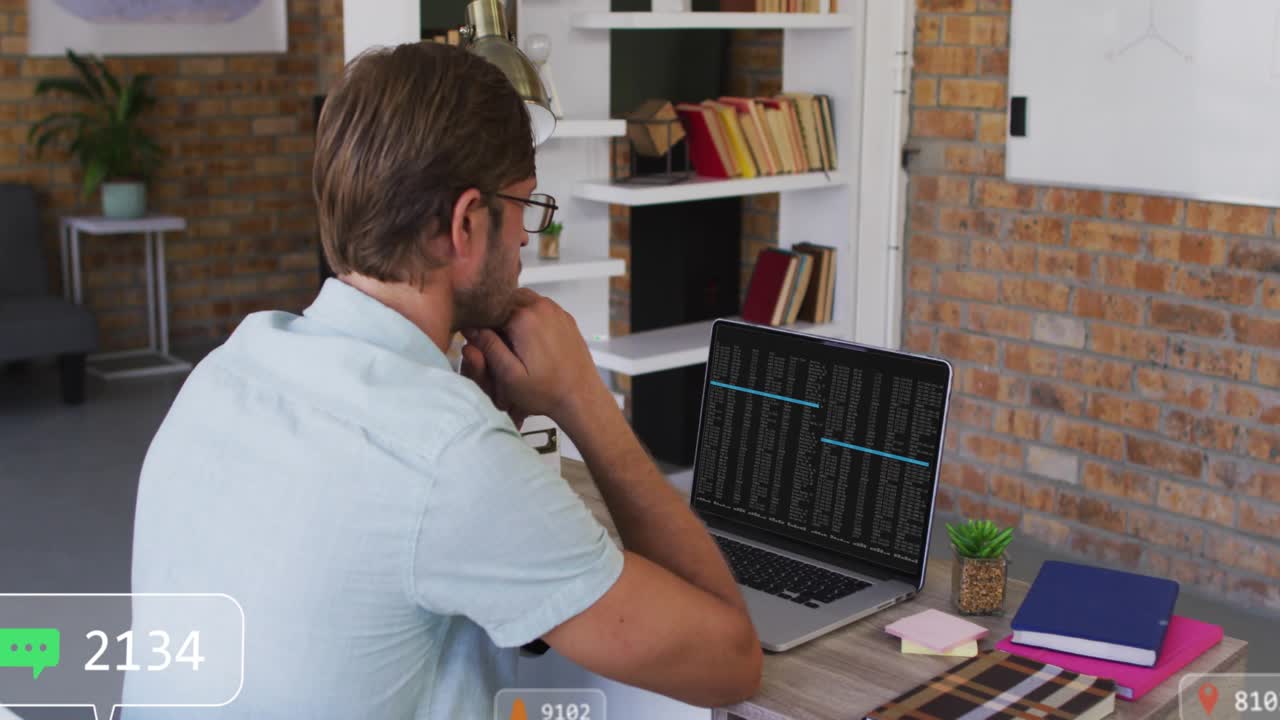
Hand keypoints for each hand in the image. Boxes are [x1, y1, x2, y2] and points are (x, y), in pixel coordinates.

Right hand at [460, 289, 608, 426]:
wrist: (581, 396)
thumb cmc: (547, 391)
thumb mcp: (509, 375)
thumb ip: (488, 348)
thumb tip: (471, 329)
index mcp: (524, 318)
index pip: (490, 308)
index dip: (481, 323)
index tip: (481, 339)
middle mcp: (541, 307)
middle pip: (506, 300)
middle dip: (498, 318)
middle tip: (499, 343)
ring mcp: (556, 311)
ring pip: (523, 301)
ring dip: (514, 316)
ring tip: (514, 343)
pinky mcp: (565, 318)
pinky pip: (540, 308)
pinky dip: (531, 318)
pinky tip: (531, 342)